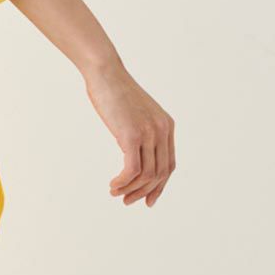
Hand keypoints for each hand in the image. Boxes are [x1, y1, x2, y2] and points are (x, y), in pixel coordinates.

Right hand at [84, 61, 175, 207]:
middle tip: (127, 201)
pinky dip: (123, 182)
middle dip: (144, 192)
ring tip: (116, 192)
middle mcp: (162, 130)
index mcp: (166, 126)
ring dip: (131, 189)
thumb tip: (134, 150)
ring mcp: (148, 133)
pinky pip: (133, 170)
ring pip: (147, 175)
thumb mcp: (134, 114)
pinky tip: (114, 184)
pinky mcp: (132, 135)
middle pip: (160, 173)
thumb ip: (140, 131)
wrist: (105, 73)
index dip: (159, 186)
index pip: (168, 165)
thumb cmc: (114, 91)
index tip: (147, 199)